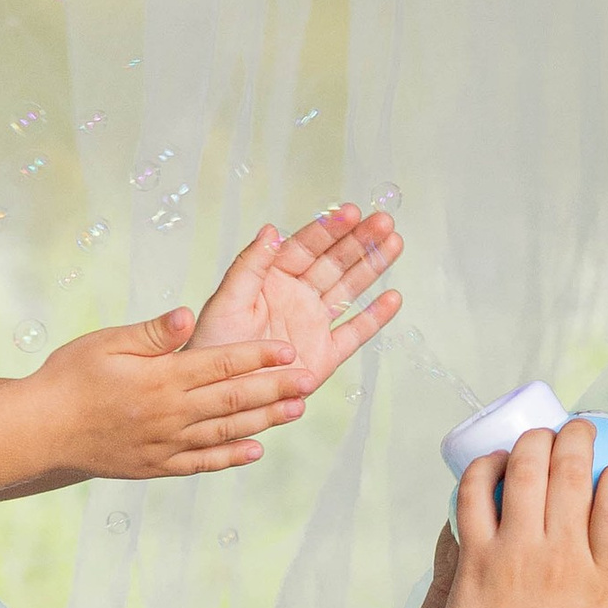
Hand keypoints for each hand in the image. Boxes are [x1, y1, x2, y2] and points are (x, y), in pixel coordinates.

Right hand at [22, 304, 307, 480]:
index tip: (288, 350)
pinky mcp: (156, 466)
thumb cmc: (69, 377)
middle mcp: (170, 414)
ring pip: (225, 432)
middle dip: (275, 388)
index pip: (220, 364)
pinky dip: (231, 457)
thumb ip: (152, 333)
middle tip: (309, 380)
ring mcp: (165, 445)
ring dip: (264, 421)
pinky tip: (255, 450)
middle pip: (233, 399)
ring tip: (295, 411)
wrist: (40, 431)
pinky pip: (202, 463)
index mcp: (161, 379)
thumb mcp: (107, 343)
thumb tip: (188, 316)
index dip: (258, 356)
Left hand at [191, 202, 402, 396]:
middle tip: (384, 222)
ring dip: (372, 267)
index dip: (329, 230)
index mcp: (272, 279)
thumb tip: (270, 230)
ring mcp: (313, 324)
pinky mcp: (325, 355)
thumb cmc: (212, 346)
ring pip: (349, 290)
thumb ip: (249, 266)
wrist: (217, 395)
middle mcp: (297, 296)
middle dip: (360, 242)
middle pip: (334, 263)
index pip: (306, 247)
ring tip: (394, 243)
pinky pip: (354, 333)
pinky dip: (374, 317)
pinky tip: (393, 298)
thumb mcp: (225, 302)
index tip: (351, 212)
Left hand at [437, 421, 607, 607]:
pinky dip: (484, 468)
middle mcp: (563, 563)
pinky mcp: (473, 561)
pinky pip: (474, 494)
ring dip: (533, 440)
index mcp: (604, 580)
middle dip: (576, 436)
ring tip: (536, 439)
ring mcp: (515, 559)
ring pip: (525, 470)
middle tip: (574, 431)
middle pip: (573, 473)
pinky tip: (491, 464)